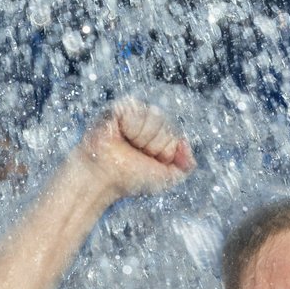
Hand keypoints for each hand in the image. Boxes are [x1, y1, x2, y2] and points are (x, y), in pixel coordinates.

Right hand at [75, 98, 194, 197]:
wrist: (103, 180)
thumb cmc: (129, 180)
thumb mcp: (166, 178)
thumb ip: (186, 165)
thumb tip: (186, 142)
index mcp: (160, 136)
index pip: (177, 134)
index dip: (166, 151)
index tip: (148, 160)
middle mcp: (147, 122)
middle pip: (168, 125)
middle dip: (155, 145)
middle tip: (136, 153)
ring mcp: (133, 113)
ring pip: (156, 115)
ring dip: (142, 137)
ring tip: (127, 144)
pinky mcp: (118, 108)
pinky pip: (138, 111)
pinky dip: (132, 128)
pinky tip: (121, 135)